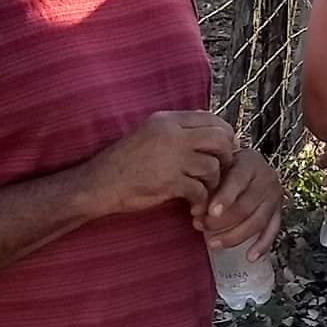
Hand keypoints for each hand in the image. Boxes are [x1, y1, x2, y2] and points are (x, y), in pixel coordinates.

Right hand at [86, 111, 235, 217]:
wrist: (99, 183)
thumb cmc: (123, 161)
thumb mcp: (148, 133)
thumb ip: (175, 129)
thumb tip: (205, 125)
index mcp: (167, 120)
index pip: (211, 118)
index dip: (225, 134)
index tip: (226, 148)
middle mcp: (172, 135)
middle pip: (219, 139)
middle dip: (227, 157)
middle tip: (223, 171)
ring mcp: (172, 158)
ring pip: (213, 167)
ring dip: (214, 183)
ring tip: (205, 192)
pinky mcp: (170, 182)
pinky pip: (200, 190)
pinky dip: (201, 202)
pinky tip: (194, 207)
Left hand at [199, 145, 282, 256]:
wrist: (249, 163)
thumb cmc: (228, 164)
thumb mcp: (218, 164)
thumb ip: (209, 182)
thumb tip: (195, 208)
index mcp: (250, 162)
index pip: (237, 181)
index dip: (224, 199)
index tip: (209, 213)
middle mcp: (267, 178)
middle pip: (246, 206)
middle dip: (221, 221)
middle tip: (199, 226)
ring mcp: (275, 196)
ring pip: (257, 222)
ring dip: (234, 236)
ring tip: (213, 243)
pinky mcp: (278, 211)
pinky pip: (272, 231)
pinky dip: (262, 246)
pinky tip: (250, 257)